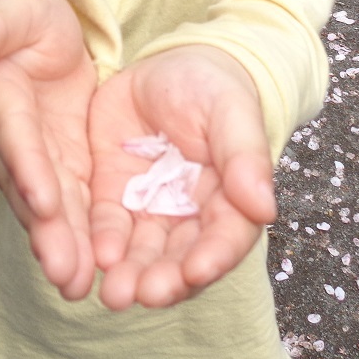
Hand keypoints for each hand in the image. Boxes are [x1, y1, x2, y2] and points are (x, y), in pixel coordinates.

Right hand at [0, 0, 96, 300]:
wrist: (37, 39)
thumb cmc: (26, 19)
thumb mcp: (16, 12)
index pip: (13, 133)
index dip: (27, 165)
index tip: (43, 200)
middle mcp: (6, 139)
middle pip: (26, 186)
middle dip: (45, 230)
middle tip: (63, 271)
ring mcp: (31, 160)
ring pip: (44, 209)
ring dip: (59, 248)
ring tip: (76, 286)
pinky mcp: (58, 172)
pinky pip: (66, 210)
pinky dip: (76, 241)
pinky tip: (91, 277)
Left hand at [88, 46, 276, 310]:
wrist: (169, 65)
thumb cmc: (213, 85)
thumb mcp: (231, 110)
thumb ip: (245, 157)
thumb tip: (265, 209)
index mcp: (229, 197)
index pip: (225, 236)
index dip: (212, 257)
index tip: (195, 272)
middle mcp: (190, 214)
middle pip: (179, 256)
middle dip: (163, 279)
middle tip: (144, 294)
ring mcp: (150, 207)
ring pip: (141, 251)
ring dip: (129, 274)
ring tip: (114, 293)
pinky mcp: (112, 194)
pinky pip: (105, 225)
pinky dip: (100, 244)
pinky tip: (93, 257)